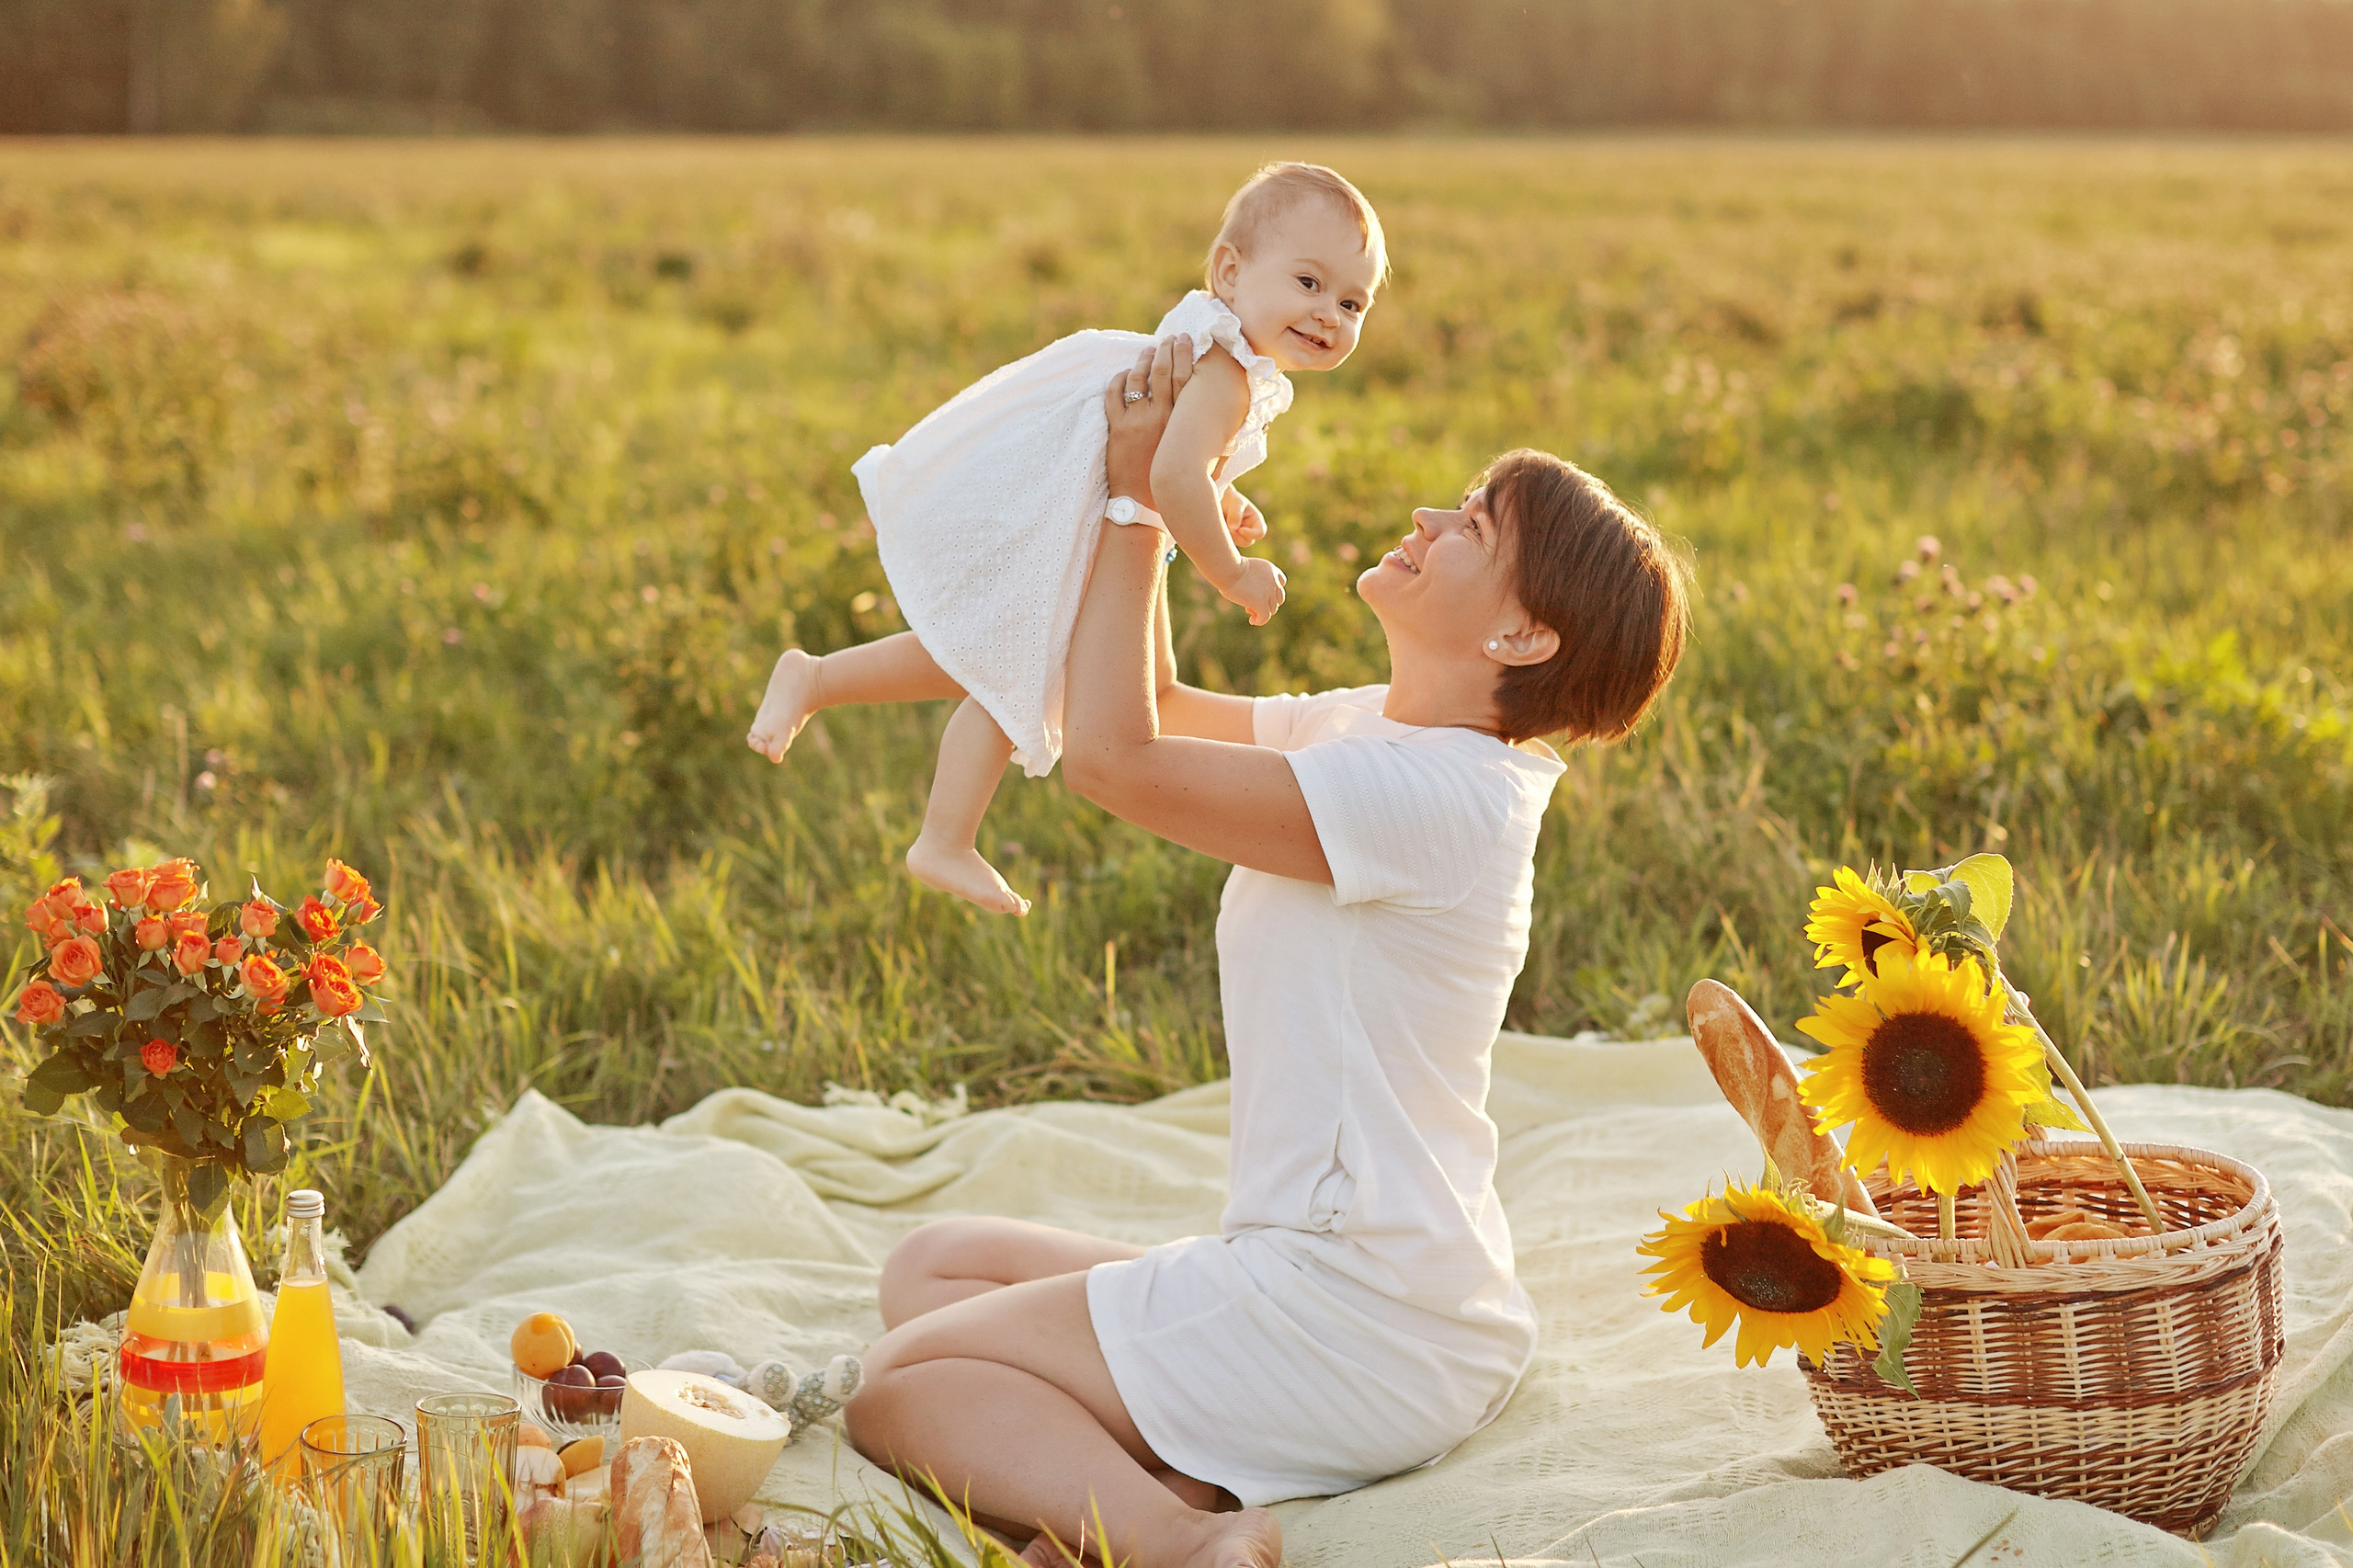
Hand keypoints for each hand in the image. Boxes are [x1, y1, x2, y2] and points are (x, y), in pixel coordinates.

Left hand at [1103, 336, 1196, 508]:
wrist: (1143, 506)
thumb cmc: (1176, 485)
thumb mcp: (1200, 459)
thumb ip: (1212, 440)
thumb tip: (1231, 429)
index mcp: (1183, 422)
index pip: (1186, 377)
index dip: (1187, 354)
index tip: (1188, 340)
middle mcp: (1161, 416)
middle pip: (1163, 371)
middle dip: (1167, 349)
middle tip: (1169, 338)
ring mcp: (1137, 420)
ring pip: (1137, 378)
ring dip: (1143, 360)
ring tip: (1148, 351)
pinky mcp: (1117, 428)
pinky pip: (1114, 394)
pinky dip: (1118, 380)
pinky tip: (1123, 374)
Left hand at [1221, 488, 1265, 548]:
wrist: (1219, 500)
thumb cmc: (1231, 499)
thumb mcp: (1236, 502)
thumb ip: (1236, 514)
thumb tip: (1233, 528)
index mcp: (1256, 521)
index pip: (1260, 532)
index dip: (1252, 534)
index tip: (1241, 529)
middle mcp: (1249, 530)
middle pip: (1248, 541)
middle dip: (1238, 537)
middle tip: (1228, 530)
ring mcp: (1239, 536)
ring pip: (1237, 543)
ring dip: (1230, 538)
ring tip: (1223, 527)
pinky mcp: (1230, 539)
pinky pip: (1228, 544)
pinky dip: (1223, 538)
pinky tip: (1218, 530)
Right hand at [1221, 555, 1287, 625]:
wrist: (1228, 569)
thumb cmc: (1229, 568)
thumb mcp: (1246, 569)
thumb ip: (1253, 578)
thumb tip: (1250, 591)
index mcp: (1270, 569)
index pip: (1281, 582)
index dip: (1273, 591)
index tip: (1262, 594)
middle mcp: (1273, 581)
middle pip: (1278, 598)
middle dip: (1268, 603)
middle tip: (1252, 603)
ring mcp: (1269, 593)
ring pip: (1272, 609)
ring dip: (1262, 612)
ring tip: (1248, 610)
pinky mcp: (1261, 603)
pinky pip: (1265, 617)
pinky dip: (1259, 621)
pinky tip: (1252, 621)